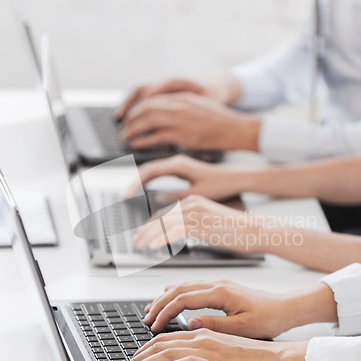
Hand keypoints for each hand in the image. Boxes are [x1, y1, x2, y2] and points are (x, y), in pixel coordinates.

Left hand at [117, 329, 308, 360]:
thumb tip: (186, 360)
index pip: (165, 339)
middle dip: (136, 358)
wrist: (276, 359)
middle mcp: (201, 337)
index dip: (145, 350)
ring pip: (166, 352)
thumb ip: (204, 351)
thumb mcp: (224, 351)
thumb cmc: (253, 359)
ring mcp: (207, 349)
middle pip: (160, 344)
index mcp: (202, 333)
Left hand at [120, 93, 259, 150]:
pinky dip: (143, 140)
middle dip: (131, 119)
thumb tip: (164, 116)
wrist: (236, 129)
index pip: (152, 99)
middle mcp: (180, 106)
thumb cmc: (220, 122)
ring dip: (133, 130)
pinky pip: (156, 137)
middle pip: (146, 109)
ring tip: (126, 137)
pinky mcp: (184, 135)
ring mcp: (182, 120)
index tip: (129, 116)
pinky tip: (136, 144)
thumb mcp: (199, 107)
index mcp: (182, 98)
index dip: (137, 108)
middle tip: (124, 128)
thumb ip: (181, 109)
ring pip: (148, 121)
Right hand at [133, 155, 247, 199]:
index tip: (126, 195)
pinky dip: (149, 179)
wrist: (236, 177)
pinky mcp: (182, 168)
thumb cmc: (221, 184)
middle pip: (147, 169)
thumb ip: (175, 196)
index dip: (134, 184)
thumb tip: (156, 199)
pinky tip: (146, 189)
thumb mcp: (197, 194)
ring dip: (140, 180)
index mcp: (178, 165)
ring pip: (152, 169)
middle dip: (133, 182)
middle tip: (124, 197)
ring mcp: (179, 163)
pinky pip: (160, 171)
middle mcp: (177, 161)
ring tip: (131, 194)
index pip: (148, 171)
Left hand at [133, 195, 261, 253]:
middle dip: (145, 231)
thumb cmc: (236, 231)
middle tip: (136, 242)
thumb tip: (180, 233)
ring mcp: (196, 213)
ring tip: (140, 247)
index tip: (143, 235)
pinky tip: (152, 247)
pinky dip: (160, 239)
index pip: (165, 212)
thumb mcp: (210, 224)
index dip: (151, 225)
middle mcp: (192, 203)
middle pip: (161, 217)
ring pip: (164, 224)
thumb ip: (194, 225)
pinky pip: (174, 231)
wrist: (254, 230)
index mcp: (194, 201)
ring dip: (148, 236)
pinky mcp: (200, 224)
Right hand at [143, 280, 293, 337]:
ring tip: (152, 308)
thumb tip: (191, 325)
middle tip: (146, 317)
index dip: (165, 312)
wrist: (286, 307)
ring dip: (166, 296)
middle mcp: (217, 284)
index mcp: (220, 293)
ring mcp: (218, 284)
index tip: (154, 325)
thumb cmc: (268, 318)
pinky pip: (192, 286)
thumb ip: (215, 325)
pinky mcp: (222, 287)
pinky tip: (171, 296)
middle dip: (159, 303)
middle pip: (178, 289)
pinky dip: (177, 292)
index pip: (183, 299)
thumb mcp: (242, 327)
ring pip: (184, 286)